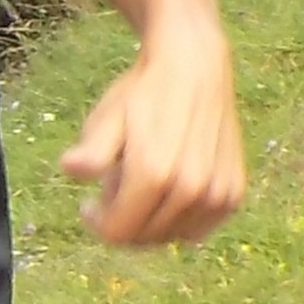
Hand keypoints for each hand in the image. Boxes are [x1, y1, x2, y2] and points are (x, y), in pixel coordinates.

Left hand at [63, 25, 244, 245]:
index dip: (97, 223)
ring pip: (170, 236)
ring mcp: (217, 194)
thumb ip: (91, 151)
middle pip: (143, 238)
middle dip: (122, 218)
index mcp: (155, 175)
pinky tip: (167, 190)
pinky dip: (178, 220)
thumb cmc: (144, 93)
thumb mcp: (107, 118)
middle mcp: (191, 188)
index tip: (88, 204)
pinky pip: (197, 230)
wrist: (194, 65)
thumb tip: (70, 168)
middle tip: (116, 185)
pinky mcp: (233, 193)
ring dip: (149, 219)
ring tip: (142, 182)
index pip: (118, 233)